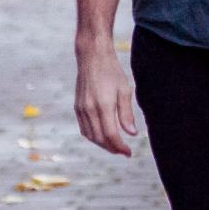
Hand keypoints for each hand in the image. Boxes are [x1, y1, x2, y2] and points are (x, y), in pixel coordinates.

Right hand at [75, 38, 135, 157]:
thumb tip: (131, 134)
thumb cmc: (112, 71)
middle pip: (100, 139)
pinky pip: (84, 129)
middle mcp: (89, 110)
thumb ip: (126, 114)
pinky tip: (103, 136)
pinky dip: (93, 137)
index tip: (129, 153)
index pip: (111, 135)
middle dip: (112, 149)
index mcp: (103, 106)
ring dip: (103, 145)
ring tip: (115, 146)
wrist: (92, 56)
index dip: (120, 147)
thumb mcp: (125, 90)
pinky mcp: (77, 107)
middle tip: (124, 151)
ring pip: (91, 136)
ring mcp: (81, 109)